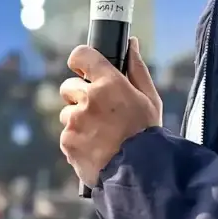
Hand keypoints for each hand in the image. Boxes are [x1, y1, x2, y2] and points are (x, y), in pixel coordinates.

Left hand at [59, 37, 161, 185]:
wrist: (140, 174)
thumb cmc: (148, 134)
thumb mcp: (150, 99)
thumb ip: (137, 69)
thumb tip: (131, 44)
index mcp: (110, 83)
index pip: (81, 55)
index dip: (80, 60)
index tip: (83, 68)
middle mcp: (89, 98)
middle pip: (68, 86)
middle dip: (79, 96)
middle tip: (99, 111)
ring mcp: (75, 121)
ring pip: (67, 113)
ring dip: (78, 120)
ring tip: (101, 135)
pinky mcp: (67, 141)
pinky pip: (67, 135)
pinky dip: (77, 141)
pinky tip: (96, 148)